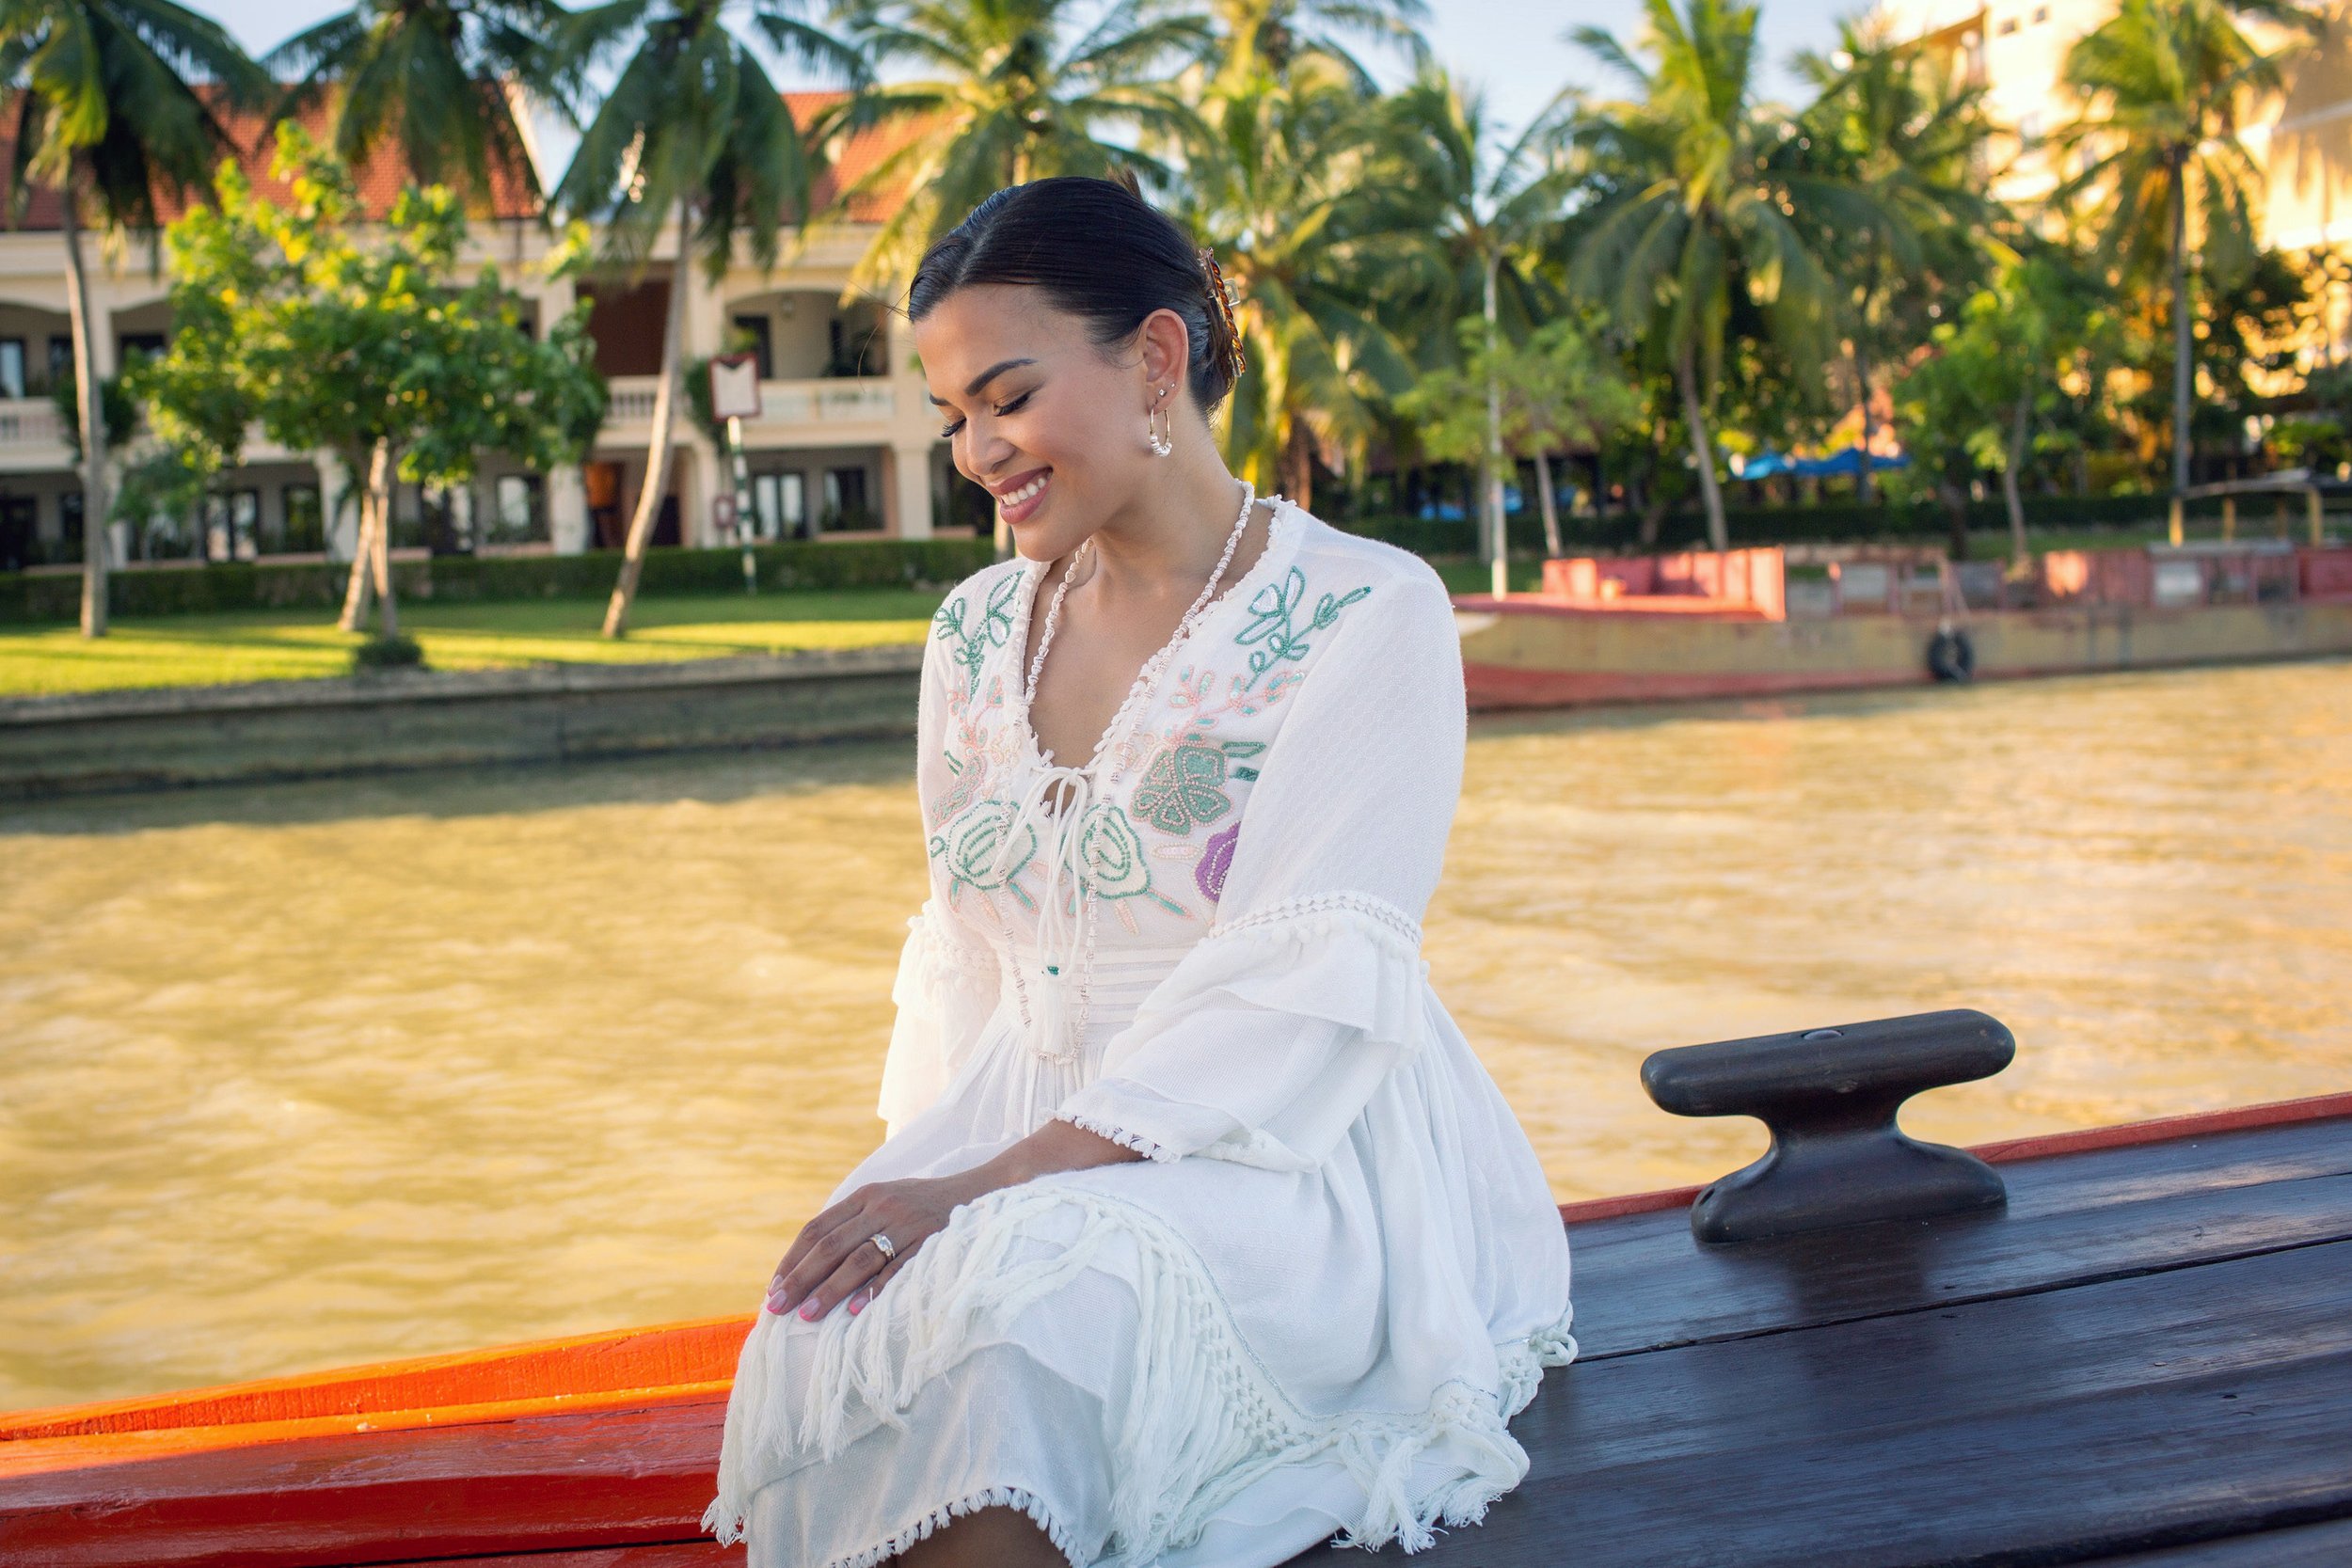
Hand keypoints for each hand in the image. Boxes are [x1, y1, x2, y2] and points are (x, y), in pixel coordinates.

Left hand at [763, 1120, 1144, 1320]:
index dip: (792, 1260)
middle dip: (799, 1279)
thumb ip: (857, 1224)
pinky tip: (857, 1311)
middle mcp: (881, 1205)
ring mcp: (906, 1221)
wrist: (986, 1190)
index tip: (773, 1288)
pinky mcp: (931, 1239)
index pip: (816, 1228)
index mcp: (865, 1196)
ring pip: (857, 1259)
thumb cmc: (930, 1205)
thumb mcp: (889, 1204)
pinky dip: (875, 1290)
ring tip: (807, 1316)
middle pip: (829, 1245)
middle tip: (776, 1309)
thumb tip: (815, 1263)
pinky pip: (898, 1267)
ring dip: (828, 1290)